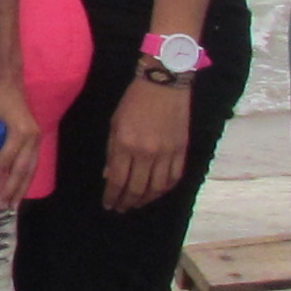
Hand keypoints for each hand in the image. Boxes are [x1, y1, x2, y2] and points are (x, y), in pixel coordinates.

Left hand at [0, 84, 45, 207]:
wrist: (7, 80)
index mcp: (18, 131)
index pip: (5, 160)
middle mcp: (32, 137)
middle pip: (22, 169)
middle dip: (10, 189)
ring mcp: (37, 138)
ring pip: (30, 169)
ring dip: (21, 188)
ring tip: (12, 206)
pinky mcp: (36, 139)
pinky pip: (32, 163)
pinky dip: (26, 178)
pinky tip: (19, 190)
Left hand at [100, 75, 193, 211]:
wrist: (165, 82)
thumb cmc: (134, 100)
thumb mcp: (115, 123)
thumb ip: (112, 152)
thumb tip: (109, 176)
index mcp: (125, 145)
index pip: (117, 181)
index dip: (112, 197)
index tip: (109, 205)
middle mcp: (146, 153)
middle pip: (137, 189)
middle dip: (127, 202)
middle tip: (122, 208)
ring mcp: (166, 153)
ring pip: (157, 188)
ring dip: (146, 200)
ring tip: (138, 204)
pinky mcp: (181, 150)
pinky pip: (174, 178)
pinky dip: (166, 189)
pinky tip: (158, 192)